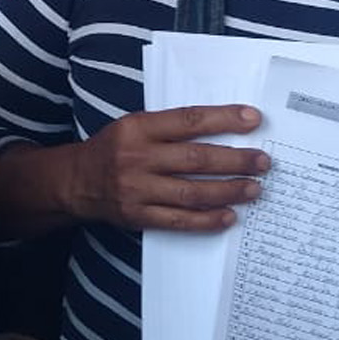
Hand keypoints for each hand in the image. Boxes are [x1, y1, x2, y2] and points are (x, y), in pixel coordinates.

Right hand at [67, 105, 266, 231]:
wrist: (75, 182)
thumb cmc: (113, 149)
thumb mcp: (134, 126)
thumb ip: (171, 127)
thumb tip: (223, 127)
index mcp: (138, 128)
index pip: (189, 120)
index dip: (224, 119)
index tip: (254, 119)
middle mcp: (137, 157)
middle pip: (196, 159)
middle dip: (235, 160)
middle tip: (263, 161)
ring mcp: (137, 189)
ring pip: (192, 192)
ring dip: (228, 191)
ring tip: (254, 188)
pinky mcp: (137, 216)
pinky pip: (179, 220)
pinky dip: (207, 220)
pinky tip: (229, 216)